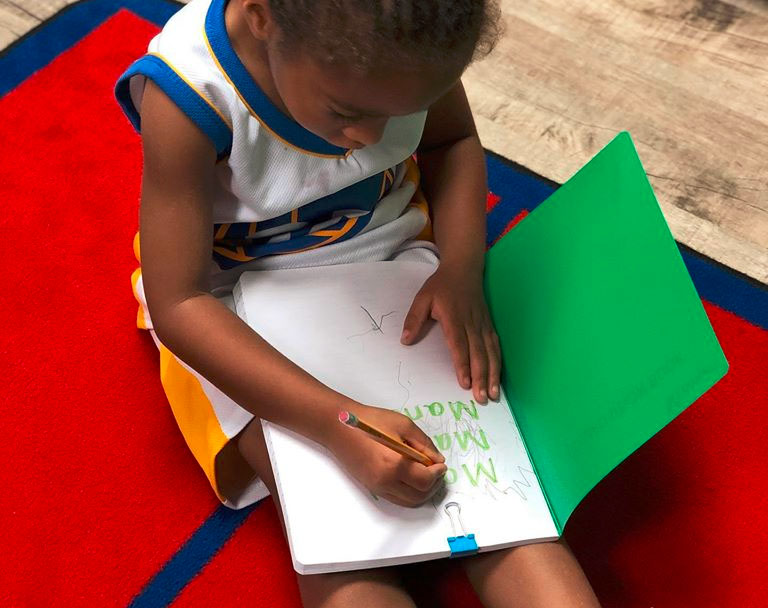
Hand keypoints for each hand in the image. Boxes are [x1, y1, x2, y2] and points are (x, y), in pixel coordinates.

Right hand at [325, 404, 446, 506]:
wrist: (340, 427)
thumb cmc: (371, 421)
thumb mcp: (404, 425)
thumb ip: (424, 444)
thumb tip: (437, 459)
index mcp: (395, 464)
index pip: (425, 480)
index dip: (438, 473)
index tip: (441, 465)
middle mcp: (386, 481)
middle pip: (419, 495)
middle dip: (433, 485)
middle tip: (437, 471)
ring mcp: (377, 487)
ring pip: (409, 502)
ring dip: (422, 492)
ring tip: (426, 476)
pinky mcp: (371, 487)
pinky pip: (397, 499)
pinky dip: (409, 493)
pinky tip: (411, 478)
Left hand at [401, 263, 500, 403]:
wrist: (464, 269)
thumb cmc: (441, 285)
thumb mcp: (422, 298)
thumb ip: (414, 319)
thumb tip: (406, 340)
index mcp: (454, 317)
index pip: (459, 345)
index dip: (463, 364)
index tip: (465, 383)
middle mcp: (472, 323)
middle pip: (478, 353)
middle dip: (481, 377)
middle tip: (481, 398)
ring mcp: (483, 325)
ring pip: (490, 352)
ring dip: (493, 374)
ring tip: (494, 394)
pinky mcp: (489, 325)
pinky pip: (496, 346)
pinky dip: (498, 363)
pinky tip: (498, 378)